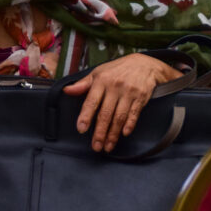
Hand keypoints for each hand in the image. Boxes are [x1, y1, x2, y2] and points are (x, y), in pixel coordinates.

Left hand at [63, 53, 181, 152]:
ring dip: (113, 133)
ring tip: (108, 146)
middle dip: (100, 132)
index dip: (86, 116)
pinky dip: (129, 125)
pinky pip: (134, 114)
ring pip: (119, 117)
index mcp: (101, 81)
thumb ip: (83, 84)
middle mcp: (115, 87)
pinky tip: (124, 134)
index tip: (81, 129)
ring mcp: (128, 93)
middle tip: (96, 146)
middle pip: (105, 113)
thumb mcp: (98, 72)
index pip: (91, 101)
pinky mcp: (141, 98)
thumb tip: (67, 90)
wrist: (144, 64)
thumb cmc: (117, 70)